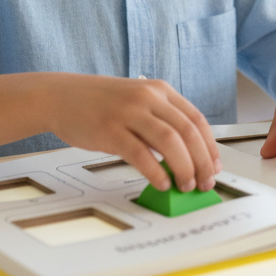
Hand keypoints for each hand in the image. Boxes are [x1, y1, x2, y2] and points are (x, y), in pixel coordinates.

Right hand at [48, 76, 219, 192]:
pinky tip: (162, 183)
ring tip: (185, 185)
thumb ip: (160, 122)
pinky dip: (156, 171)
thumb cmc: (98, 103)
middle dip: (202, 162)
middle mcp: (147, 97)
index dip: (210, 147)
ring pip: (169, 141)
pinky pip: (141, 154)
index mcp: (159, 90)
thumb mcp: (136, 101)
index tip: (214, 166)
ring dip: (184, 168)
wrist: (60, 96)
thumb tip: (185, 157)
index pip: (196, 119)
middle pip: (188, 132)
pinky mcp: (110, 130)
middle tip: (204, 182)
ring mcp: (129, 112)